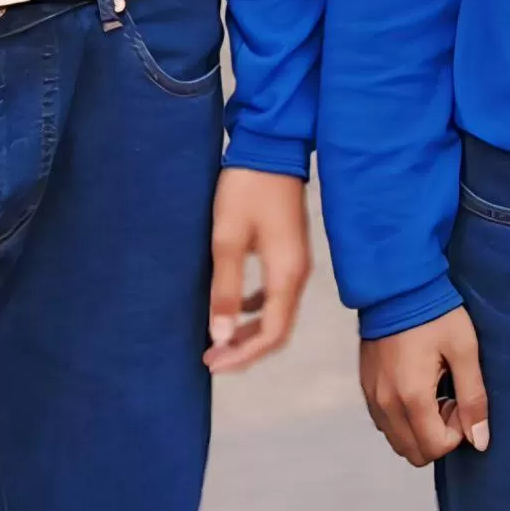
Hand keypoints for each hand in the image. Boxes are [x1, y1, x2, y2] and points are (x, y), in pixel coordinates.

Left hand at [206, 170, 307, 373]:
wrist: (271, 147)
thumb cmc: (246, 190)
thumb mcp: (227, 240)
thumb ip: (225, 290)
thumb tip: (220, 336)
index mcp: (286, 274)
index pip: (272, 334)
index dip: (242, 355)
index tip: (211, 362)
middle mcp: (297, 274)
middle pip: (278, 329)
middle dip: (245, 350)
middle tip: (212, 359)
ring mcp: (296, 263)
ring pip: (277, 313)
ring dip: (250, 332)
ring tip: (219, 341)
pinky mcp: (290, 252)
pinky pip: (276, 295)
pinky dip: (256, 310)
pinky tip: (235, 307)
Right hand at [359, 308, 489, 466]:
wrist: (397, 285)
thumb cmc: (435, 314)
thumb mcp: (464, 350)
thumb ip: (473, 398)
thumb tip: (479, 441)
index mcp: (411, 397)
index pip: (435, 448)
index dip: (456, 433)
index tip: (460, 400)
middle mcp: (386, 404)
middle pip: (414, 453)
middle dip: (437, 436)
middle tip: (449, 399)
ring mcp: (372, 398)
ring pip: (398, 442)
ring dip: (420, 430)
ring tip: (433, 392)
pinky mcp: (366, 388)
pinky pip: (385, 423)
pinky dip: (403, 419)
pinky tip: (416, 387)